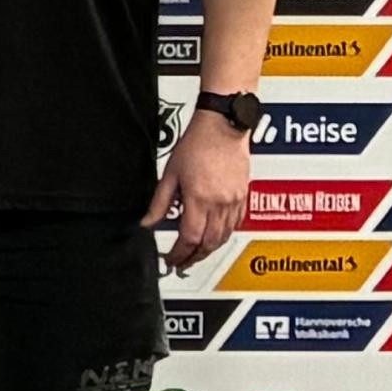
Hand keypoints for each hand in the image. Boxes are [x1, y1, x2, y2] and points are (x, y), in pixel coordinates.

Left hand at [155, 106, 253, 270]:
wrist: (222, 127)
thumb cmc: (197, 144)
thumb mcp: (169, 175)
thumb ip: (159, 203)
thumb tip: (147, 222)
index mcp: (199, 199)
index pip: (189, 239)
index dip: (178, 254)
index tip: (171, 259)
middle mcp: (219, 203)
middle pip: (208, 244)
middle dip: (194, 258)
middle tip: (182, 263)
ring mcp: (234, 201)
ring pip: (224, 237)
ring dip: (209, 249)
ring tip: (196, 254)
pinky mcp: (243, 196)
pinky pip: (236, 224)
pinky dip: (224, 235)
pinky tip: (215, 236)